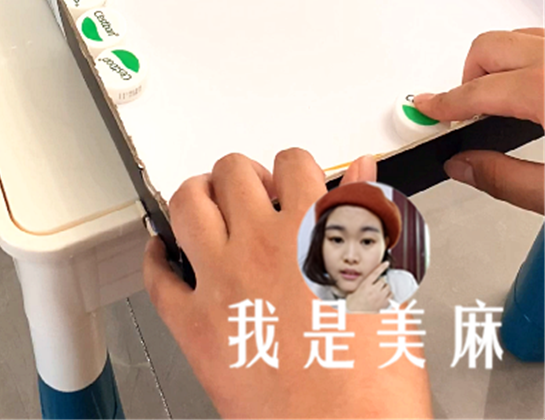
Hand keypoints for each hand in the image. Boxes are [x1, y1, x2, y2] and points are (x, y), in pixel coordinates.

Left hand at [144, 151, 430, 418]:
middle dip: (244, 177)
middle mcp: (262, 245)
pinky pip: (159, 278)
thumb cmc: (374, 382)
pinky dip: (158, 260)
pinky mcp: (195, 328)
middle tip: (252, 197)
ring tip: (210, 210)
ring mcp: (223, 283)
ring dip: (198, 198)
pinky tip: (167, 256)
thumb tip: (361, 173)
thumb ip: (367, 217)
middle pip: (232, 172)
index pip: (291, 163)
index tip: (291, 184)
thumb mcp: (386, 285)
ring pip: (187, 205)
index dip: (292, 170)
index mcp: (314, 231)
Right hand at [345, 262, 391, 312]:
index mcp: (365, 285)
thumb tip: (361, 281)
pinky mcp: (384, 305)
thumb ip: (360, 286)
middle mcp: (374, 290)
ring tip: (380, 291)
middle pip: (383, 280)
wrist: (356, 316)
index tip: (386, 263)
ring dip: (385, 288)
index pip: (376, 273)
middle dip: (380, 282)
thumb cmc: (353, 306)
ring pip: (388, 287)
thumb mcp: (353, 292)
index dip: (382, 267)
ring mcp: (380, 298)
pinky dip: (389, 295)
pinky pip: (391, 296)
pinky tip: (384, 297)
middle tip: (376, 285)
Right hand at [413, 28, 543, 212]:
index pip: (475, 92)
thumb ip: (508, 179)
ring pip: (516, 35)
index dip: (443, 104)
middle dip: (470, 78)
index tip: (426, 107)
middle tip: (470, 112)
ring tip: (504, 98)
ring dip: (501, 62)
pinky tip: (533, 83)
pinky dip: (528, 55)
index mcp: (544, 89)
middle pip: (488, 48)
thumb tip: (464, 166)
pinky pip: (540, 38)